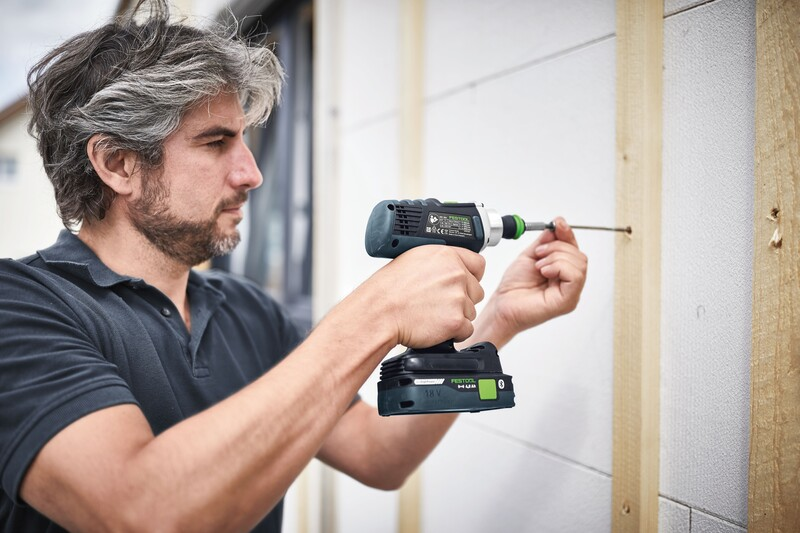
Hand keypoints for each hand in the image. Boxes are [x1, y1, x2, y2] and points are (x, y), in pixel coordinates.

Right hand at [360, 245, 485, 347]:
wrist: (379, 313)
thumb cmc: (388, 290)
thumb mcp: (412, 260)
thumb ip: (438, 263)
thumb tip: (449, 269)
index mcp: (446, 255)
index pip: (478, 264)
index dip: (471, 276)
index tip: (464, 283)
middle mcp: (455, 274)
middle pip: (476, 291)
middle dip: (462, 299)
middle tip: (440, 303)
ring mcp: (458, 297)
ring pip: (471, 311)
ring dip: (456, 316)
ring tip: (432, 314)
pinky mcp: (456, 320)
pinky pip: (467, 330)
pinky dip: (454, 333)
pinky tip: (435, 326)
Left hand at [482, 217, 586, 343]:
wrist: (502, 304)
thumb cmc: (514, 287)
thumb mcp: (530, 256)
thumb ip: (545, 242)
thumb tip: (557, 226)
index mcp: (563, 272)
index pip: (575, 250)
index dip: (567, 234)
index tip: (558, 222)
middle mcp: (570, 284)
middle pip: (579, 255)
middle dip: (558, 247)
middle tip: (538, 254)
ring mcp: (571, 293)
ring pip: (579, 263)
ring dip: (556, 257)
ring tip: (539, 265)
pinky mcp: (567, 301)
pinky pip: (575, 276)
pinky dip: (558, 267)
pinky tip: (544, 271)